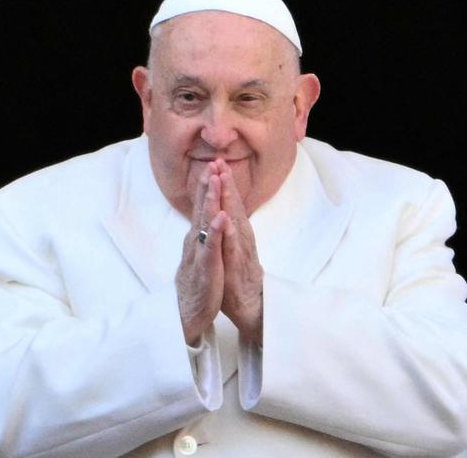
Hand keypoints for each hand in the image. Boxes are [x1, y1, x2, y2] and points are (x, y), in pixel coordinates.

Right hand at [176, 162, 228, 344]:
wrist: (186, 313)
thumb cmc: (195, 284)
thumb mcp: (199, 256)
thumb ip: (201, 238)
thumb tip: (203, 221)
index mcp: (196, 239)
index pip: (201, 209)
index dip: (206, 188)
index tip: (212, 166)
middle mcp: (195, 242)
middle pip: (201, 210)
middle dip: (207, 186)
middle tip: (212, 163)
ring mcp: (199, 254)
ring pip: (205, 224)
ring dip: (210, 202)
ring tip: (215, 182)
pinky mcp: (206, 268)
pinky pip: (211, 248)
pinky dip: (216, 232)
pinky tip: (222, 218)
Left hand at [216, 159, 263, 344]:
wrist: (250, 306)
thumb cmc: (237, 277)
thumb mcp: (230, 250)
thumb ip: (227, 232)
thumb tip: (223, 213)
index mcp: (236, 234)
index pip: (230, 205)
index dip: (223, 184)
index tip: (216, 163)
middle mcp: (241, 238)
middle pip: (234, 207)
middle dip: (227, 184)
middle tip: (220, 162)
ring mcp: (241, 251)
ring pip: (236, 221)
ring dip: (230, 201)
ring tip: (223, 181)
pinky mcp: (240, 266)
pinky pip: (235, 248)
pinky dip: (231, 234)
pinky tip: (227, 221)